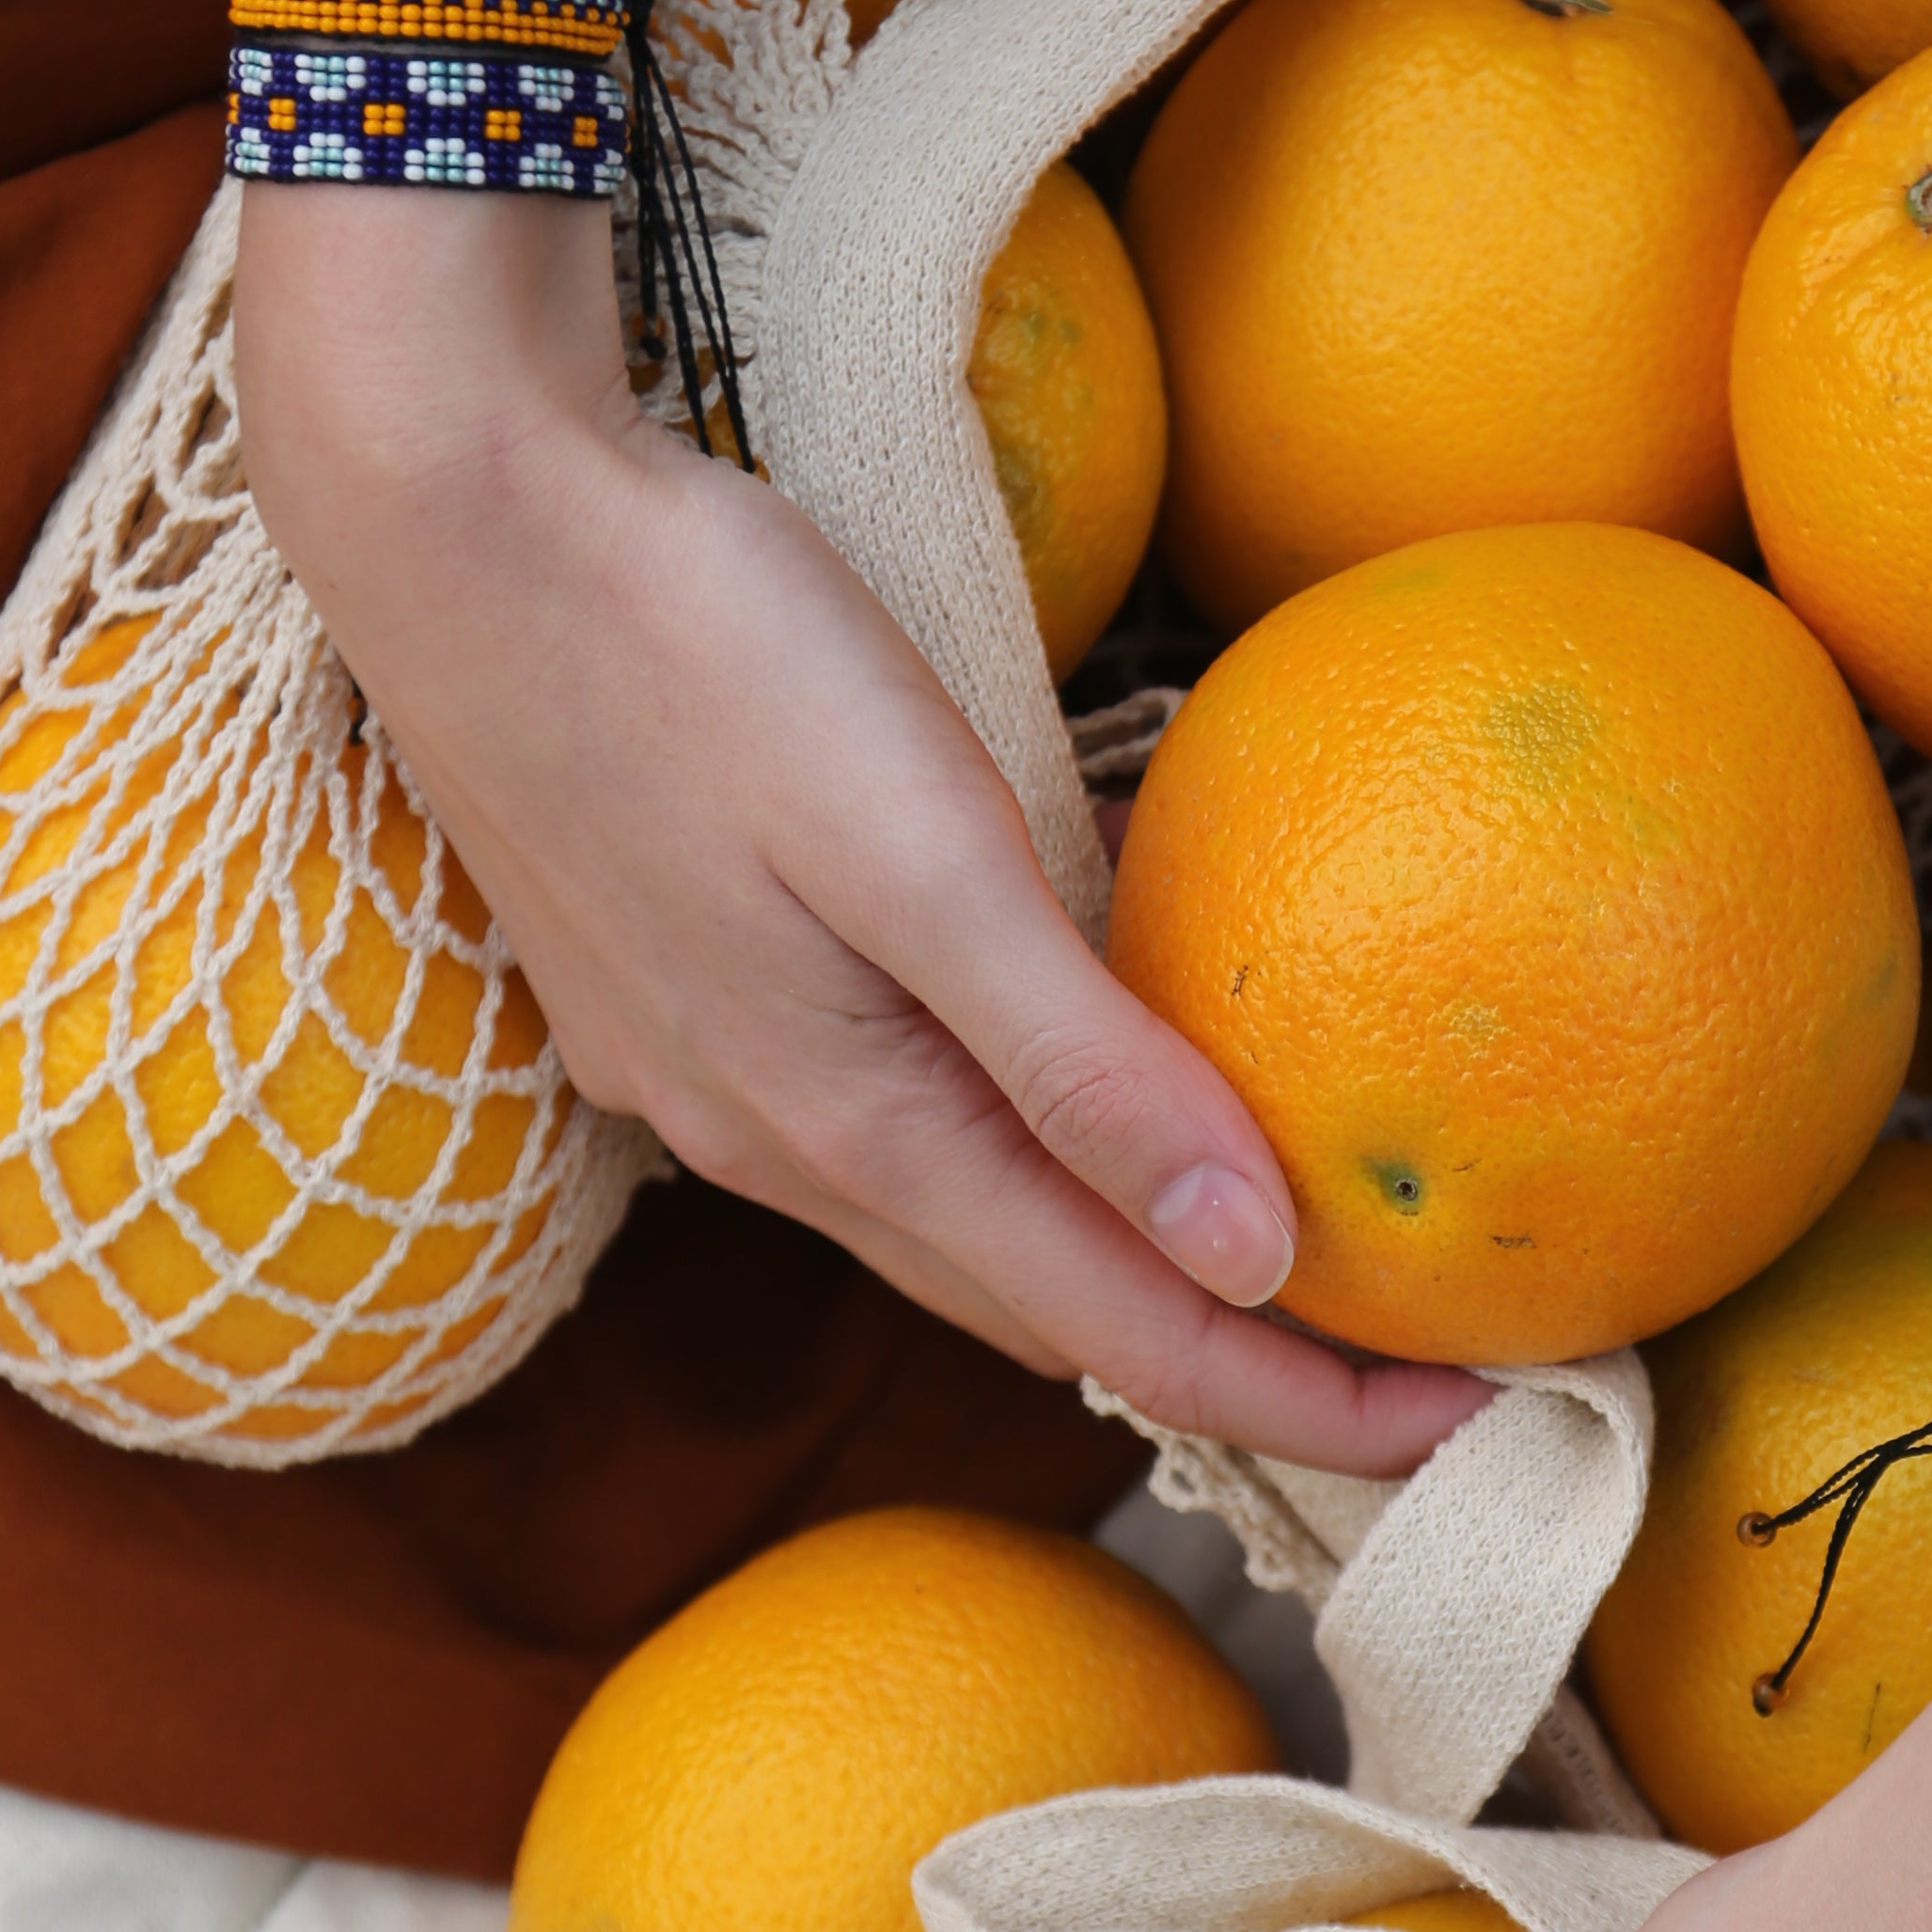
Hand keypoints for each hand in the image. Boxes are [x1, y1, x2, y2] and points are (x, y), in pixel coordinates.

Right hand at [234, 182, 1486, 1471]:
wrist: (443, 511)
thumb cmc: (698, 646)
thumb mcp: (920, 847)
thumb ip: (1079, 1063)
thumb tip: (1252, 1257)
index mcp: (849, 1123)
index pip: (1128, 1329)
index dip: (1309, 1396)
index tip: (1488, 1421)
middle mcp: (765, 1136)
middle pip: (1045, 1306)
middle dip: (1232, 1359)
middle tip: (1416, 1366)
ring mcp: (697, 1068)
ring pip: (953, 1227)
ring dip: (1110, 1271)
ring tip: (1270, 1273)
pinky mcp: (664, 988)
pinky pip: (875, 1134)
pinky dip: (1003, 1166)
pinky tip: (1053, 1113)